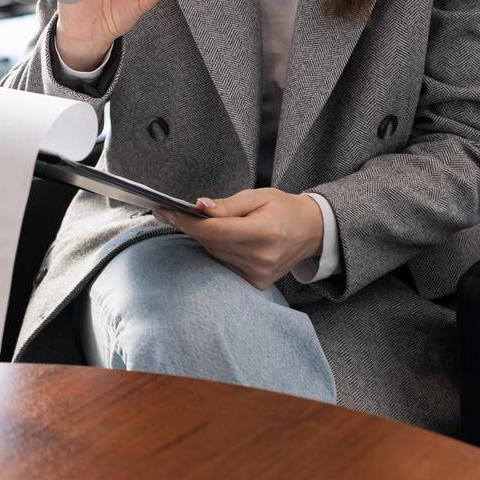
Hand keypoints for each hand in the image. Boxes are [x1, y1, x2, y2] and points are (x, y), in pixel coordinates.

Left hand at [153, 189, 324, 289]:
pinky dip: (219, 252)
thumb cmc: (284, 209)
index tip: (168, 212)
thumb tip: (200, 206)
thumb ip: (228, 204)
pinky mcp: (257, 283)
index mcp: (264, 232)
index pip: (215, 231)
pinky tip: (226, 241)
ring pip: (216, 255)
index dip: (188, 222)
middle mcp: (262, 257)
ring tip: (213, 225)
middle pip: (212, 243)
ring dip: (207, 240)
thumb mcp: (258, 196)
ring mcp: (260, 274)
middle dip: (195, 227)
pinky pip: (225, 266)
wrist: (311, 231)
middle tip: (180, 213)